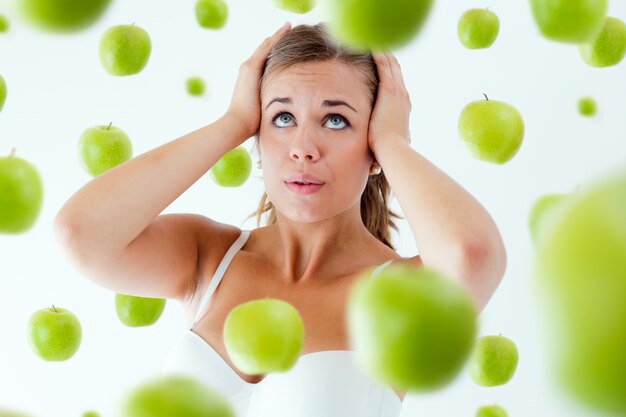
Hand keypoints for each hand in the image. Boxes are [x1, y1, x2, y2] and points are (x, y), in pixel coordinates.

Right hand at [225, 22, 291, 140]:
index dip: (275, 51)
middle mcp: (248, 69)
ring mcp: (248, 67)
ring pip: (266, 46)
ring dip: (277, 36)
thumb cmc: (250, 123)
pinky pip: (266, 48)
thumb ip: (270, 103)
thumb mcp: (263, 108)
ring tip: (288, 26)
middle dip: (277, 40)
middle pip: (265, 50)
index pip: (265, 60)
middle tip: (289, 29)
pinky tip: (286, 30)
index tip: (286, 45)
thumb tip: (282, 112)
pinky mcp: (251, 67)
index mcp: (251, 78)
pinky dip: (276, 38)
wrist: (237, 123)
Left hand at [368, 51, 411, 155]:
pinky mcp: (390, 90)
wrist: (393, 151)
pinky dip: (379, 54)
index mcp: (402, 110)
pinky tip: (372, 43)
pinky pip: (384, 65)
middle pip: (395, 73)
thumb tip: (375, 165)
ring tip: (374, 41)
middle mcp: (403, 98)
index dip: (390, 76)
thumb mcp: (386, 146)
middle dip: (388, 61)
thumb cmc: (387, 154)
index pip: (396, 87)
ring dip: (383, 53)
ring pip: (391, 66)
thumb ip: (381, 147)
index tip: (384, 68)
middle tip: (378, 47)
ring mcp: (398, 93)